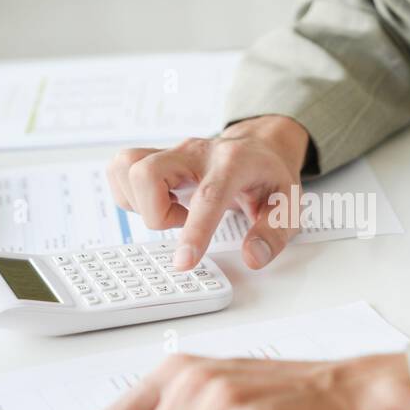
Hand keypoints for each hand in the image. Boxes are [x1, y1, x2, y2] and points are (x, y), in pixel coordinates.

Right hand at [108, 115, 310, 272]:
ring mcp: (172, 151)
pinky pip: (121, 170)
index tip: (184, 262)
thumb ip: (273, 233)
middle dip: (155, 213)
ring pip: (127, 167)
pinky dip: (130, 195)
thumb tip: (252, 256)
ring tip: (173, 211)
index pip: (207, 196)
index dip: (194, 231)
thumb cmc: (269, 177)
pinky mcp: (156, 155)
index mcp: (234, 162)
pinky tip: (159, 203)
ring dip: (140, 203)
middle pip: (147, 172)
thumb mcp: (288, 206)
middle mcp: (197, 151)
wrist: (259, 146)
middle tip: (182, 222)